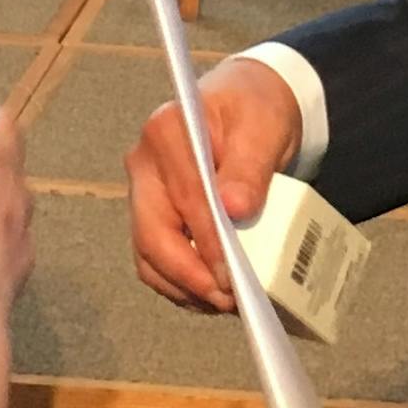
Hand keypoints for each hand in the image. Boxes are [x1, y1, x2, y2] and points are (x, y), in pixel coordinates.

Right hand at [125, 56, 301, 311]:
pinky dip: (181, 283)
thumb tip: (235, 208)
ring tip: (224, 303)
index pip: (185, 198)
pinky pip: (156, 259)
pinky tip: (211, 293)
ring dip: (184, 287)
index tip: (231, 277)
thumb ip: (250, 167)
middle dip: (189, 276)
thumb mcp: (264, 128)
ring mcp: (144, 192)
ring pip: (149, 255)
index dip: (208, 243)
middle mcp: (144, 163)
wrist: (248, 105)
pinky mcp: (152, 214)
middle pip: (153, 234)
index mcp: (166, 131)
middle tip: (229, 300)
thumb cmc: (256, 111)